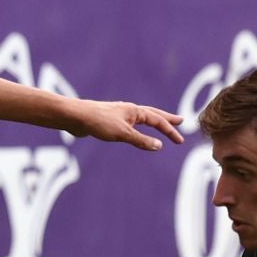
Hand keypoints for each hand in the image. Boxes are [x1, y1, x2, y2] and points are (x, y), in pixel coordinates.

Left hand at [65, 100, 184, 151]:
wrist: (77, 117)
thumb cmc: (99, 122)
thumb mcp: (123, 134)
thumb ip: (141, 140)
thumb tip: (159, 146)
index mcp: (135, 111)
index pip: (158, 121)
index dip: (170, 131)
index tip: (180, 141)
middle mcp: (129, 110)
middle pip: (153, 114)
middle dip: (167, 119)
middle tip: (180, 121)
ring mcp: (120, 114)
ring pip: (141, 118)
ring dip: (153, 121)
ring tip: (160, 124)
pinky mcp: (111, 120)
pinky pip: (130, 123)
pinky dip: (139, 127)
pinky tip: (135, 129)